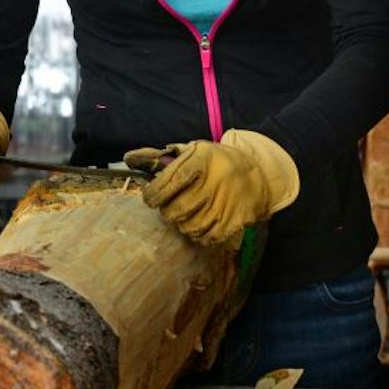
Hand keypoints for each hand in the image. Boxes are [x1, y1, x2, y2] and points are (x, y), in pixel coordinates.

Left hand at [123, 129, 298, 245]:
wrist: (260, 173)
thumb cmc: (215, 162)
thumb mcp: (191, 151)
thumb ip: (157, 156)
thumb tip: (127, 159)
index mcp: (200, 161)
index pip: (165, 185)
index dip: (151, 196)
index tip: (151, 198)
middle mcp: (213, 182)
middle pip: (175, 210)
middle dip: (166, 212)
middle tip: (169, 207)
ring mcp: (226, 203)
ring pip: (188, 227)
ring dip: (181, 224)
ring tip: (185, 214)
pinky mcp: (236, 220)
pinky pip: (206, 237)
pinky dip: (198, 234)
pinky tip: (199, 223)